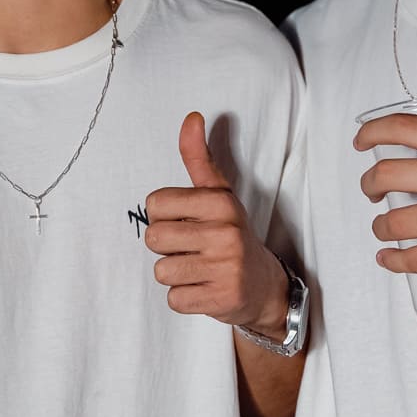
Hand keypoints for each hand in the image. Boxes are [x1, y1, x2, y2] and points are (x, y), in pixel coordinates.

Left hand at [145, 113, 288, 334]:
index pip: (154, 204)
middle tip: (192, 248)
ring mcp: (225, 268)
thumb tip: (191, 117)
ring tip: (199, 269)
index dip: (164, 216)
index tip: (187, 222)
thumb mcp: (218, 195)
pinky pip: (174, 299)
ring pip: (161, 271)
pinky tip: (204, 288)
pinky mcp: (222, 299)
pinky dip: (184, 298)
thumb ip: (198, 158)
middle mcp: (225, 233)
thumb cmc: (231, 234)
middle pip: (153, 238)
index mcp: (220, 203)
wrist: (263, 285)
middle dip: (167, 247)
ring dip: (175, 274)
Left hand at [353, 29, 416, 285]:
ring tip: (384, 225)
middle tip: (371, 190)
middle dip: (369, 184)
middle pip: (388, 176)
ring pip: (395, 222)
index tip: (360, 142)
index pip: (404, 129)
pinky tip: (388, 256)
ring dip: (380, 225)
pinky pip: (413, 259)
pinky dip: (393, 260)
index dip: (372, 132)